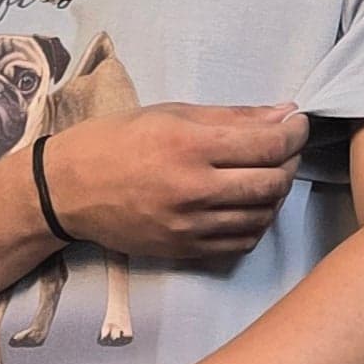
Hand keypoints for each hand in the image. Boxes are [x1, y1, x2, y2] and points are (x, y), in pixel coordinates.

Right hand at [40, 67, 308, 262]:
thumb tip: (284, 113)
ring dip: (275, 194)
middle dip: (289, 162)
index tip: (296, 124)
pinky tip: (247, 205)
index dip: (294, 133)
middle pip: (273, 182)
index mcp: (189, 146)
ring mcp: (190, 226)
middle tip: (283, 149)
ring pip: (262, 215)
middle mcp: (193, 189)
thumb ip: (233, 117)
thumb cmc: (117, 141)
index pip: (268, 145)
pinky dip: (256, 223)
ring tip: (264, 175)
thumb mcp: (172, 113)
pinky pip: (241, 242)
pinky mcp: (185, 249)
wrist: (67, 190)